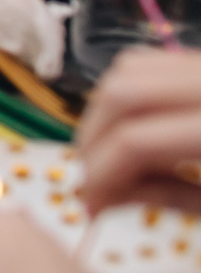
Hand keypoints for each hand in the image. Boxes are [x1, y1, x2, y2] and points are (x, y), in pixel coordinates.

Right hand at [76, 48, 200, 217]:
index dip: (102, 178)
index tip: (94, 209)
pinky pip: (149, 64)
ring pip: (126, 71)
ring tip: (116, 156)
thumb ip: (178, 197)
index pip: (135, 140)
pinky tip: (141, 129)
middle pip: (118, 95)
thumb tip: (113, 197)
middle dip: (93, 143)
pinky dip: (129, 94)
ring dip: (105, 116)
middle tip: (97, 182)